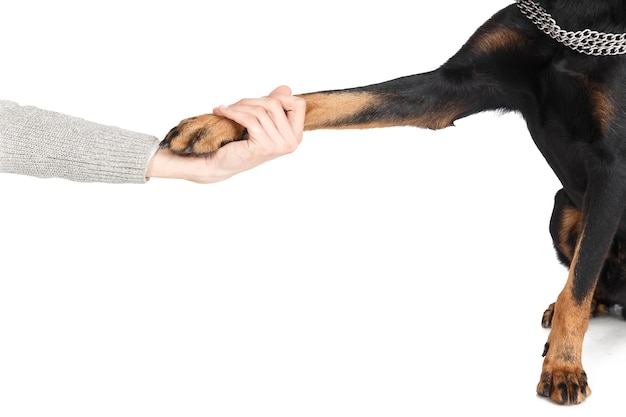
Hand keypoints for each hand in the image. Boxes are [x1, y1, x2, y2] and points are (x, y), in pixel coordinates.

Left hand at [146, 86, 304, 182]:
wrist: (222, 164)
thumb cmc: (241, 143)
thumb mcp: (262, 122)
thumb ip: (275, 106)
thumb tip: (285, 89)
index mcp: (295, 135)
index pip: (298, 104)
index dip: (279, 97)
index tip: (260, 101)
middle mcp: (291, 142)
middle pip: (275, 104)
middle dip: (252, 100)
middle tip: (236, 105)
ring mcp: (278, 145)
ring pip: (260, 111)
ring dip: (240, 106)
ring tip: (227, 109)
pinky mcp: (263, 146)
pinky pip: (249, 119)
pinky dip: (233, 112)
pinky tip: (222, 111)